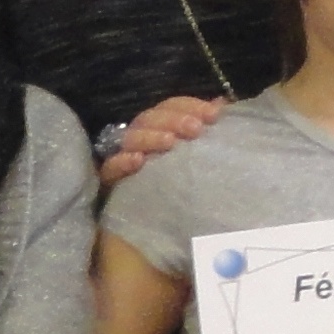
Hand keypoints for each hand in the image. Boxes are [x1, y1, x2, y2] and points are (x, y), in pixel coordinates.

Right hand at [97, 95, 225, 185]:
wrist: (160, 230)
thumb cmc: (185, 187)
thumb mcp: (201, 156)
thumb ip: (208, 130)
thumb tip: (222, 104)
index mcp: (162, 128)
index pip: (171, 107)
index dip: (191, 106)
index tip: (213, 115)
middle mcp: (141, 138)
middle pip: (150, 118)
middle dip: (173, 119)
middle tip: (195, 129)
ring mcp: (123, 157)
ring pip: (130, 138)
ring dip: (150, 137)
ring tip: (170, 142)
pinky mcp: (111, 181)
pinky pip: (111, 169)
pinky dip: (122, 162)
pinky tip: (137, 161)